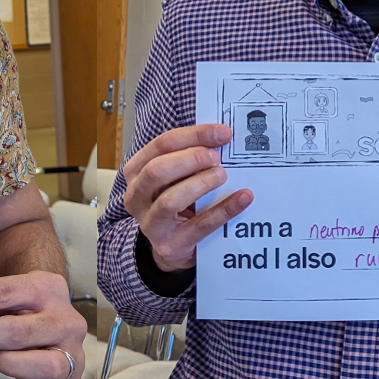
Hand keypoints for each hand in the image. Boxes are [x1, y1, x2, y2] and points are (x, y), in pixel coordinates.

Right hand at [117, 121, 250, 272]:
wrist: (172, 246)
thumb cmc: (176, 203)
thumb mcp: (175, 177)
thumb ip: (189, 156)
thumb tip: (221, 136)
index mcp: (136, 172)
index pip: (161, 145)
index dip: (194, 135)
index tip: (222, 133)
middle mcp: (136, 197)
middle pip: (157, 170)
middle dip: (191, 159)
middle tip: (217, 156)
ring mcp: (151, 224)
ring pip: (170, 200)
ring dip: (200, 183)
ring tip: (222, 175)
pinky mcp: (171, 245)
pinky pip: (200, 225)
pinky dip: (224, 210)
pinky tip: (242, 198)